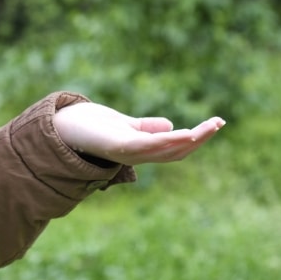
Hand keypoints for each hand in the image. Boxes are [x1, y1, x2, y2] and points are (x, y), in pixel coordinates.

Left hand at [53, 102, 225, 165]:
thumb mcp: (125, 125)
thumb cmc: (89, 126)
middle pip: (176, 151)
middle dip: (200, 138)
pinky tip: (183, 132)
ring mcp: (128, 153)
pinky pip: (148, 146)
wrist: (61, 128)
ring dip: (189, 139)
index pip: (175, 148)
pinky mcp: (118, 147)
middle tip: (220, 123)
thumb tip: (170, 124)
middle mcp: (137, 156)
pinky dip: (167, 141)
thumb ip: (146, 127)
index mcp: (141, 150)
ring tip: (209, 127)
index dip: (197, 139)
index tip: (216, 124)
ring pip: (165, 150)